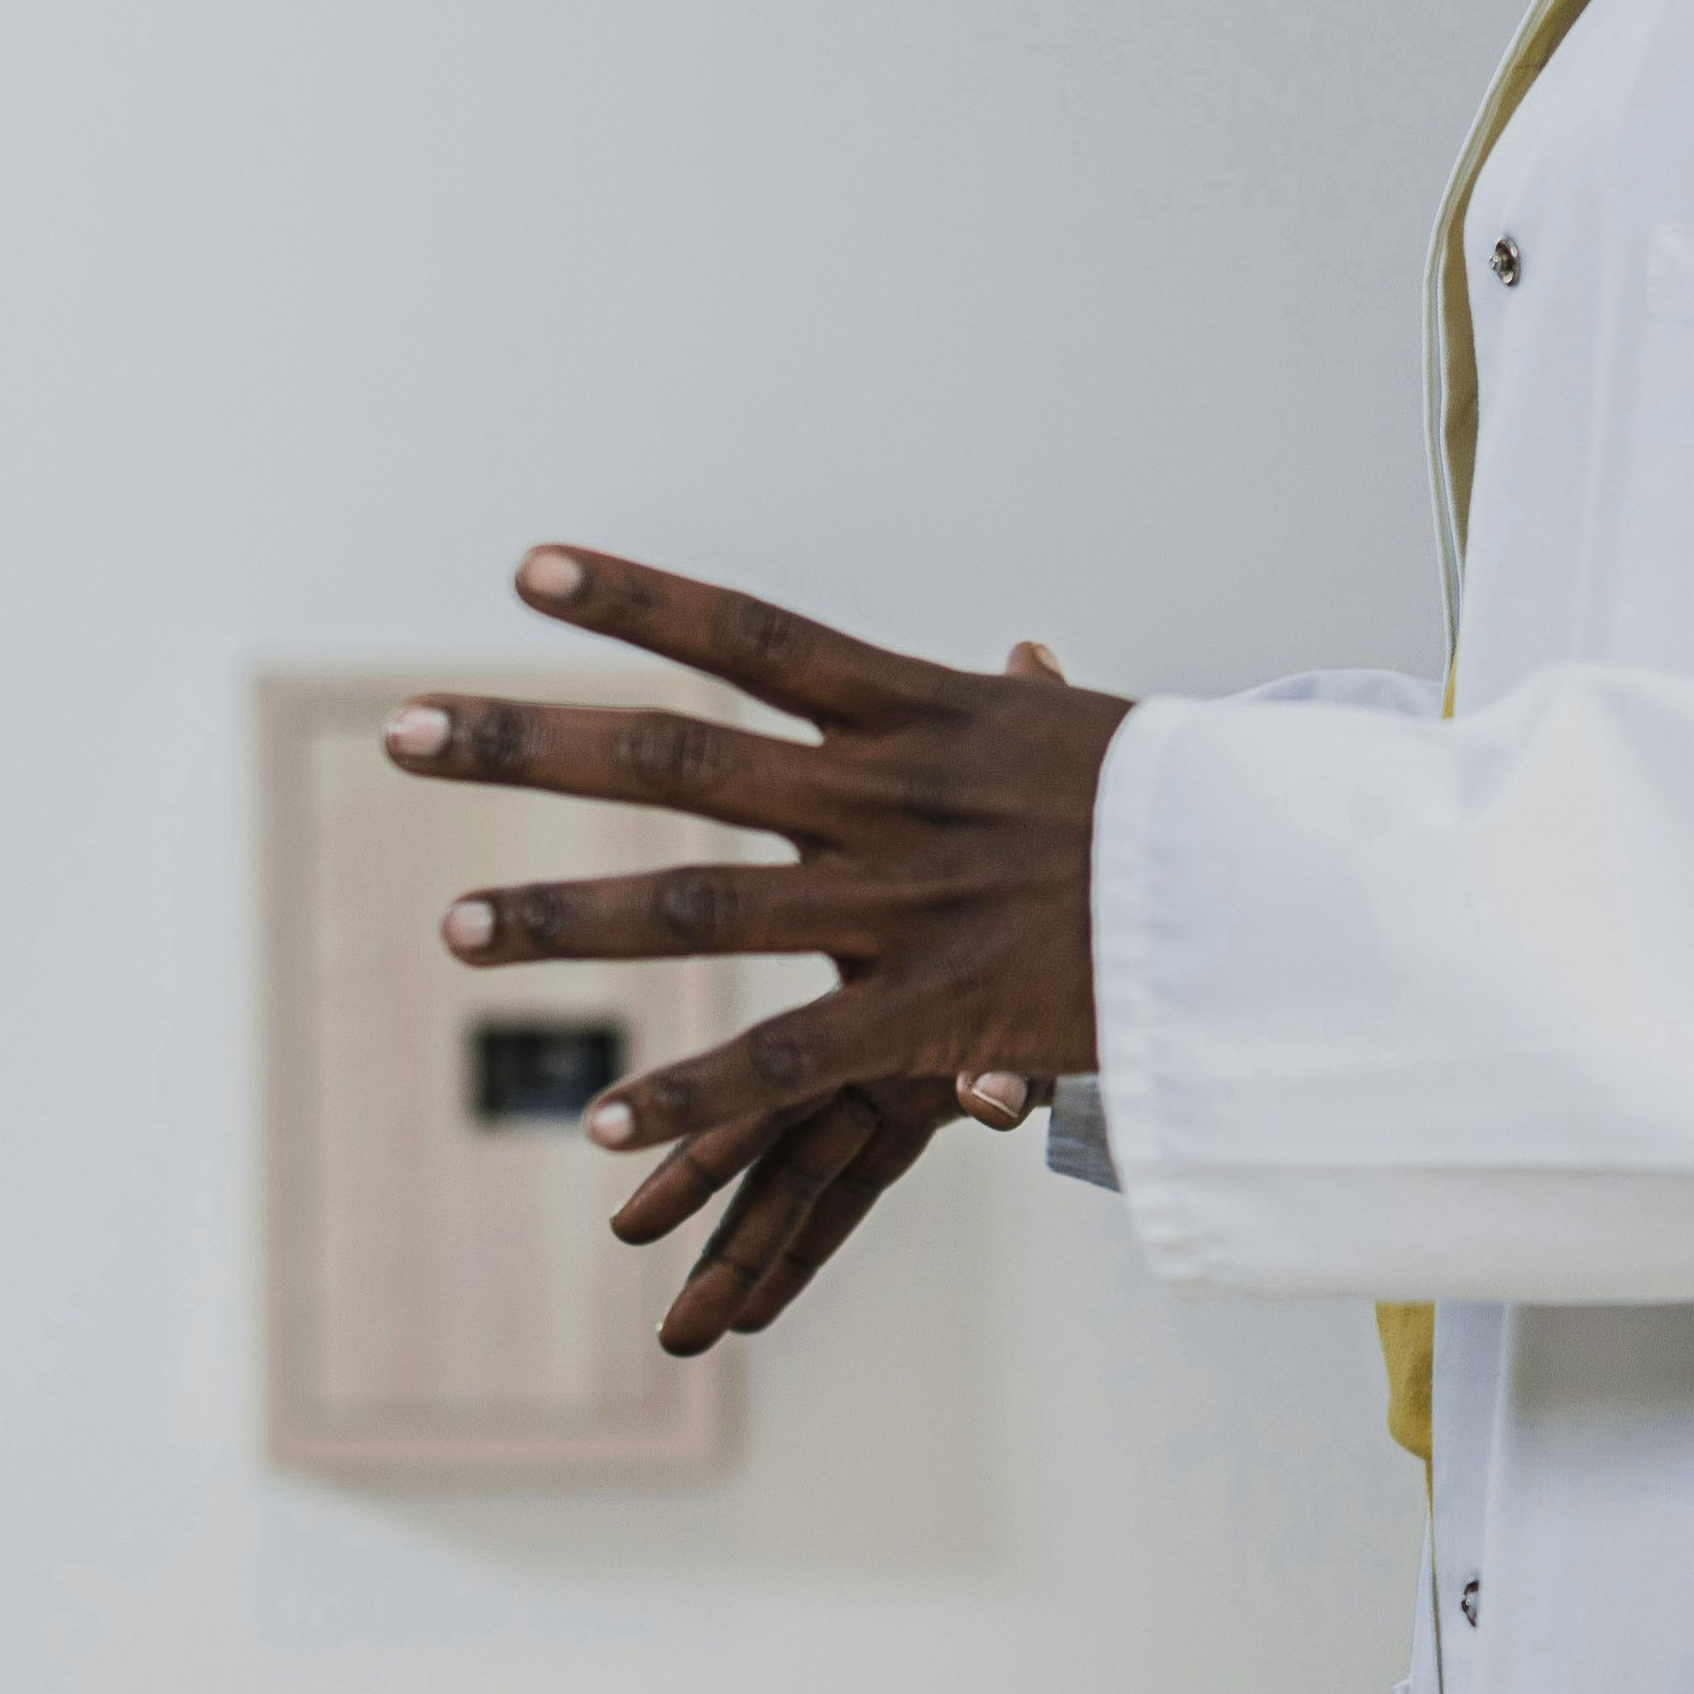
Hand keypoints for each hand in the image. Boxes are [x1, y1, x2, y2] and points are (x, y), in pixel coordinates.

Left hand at [398, 553, 1121, 1352]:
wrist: (1292, 899)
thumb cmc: (1190, 814)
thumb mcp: (1091, 737)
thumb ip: (1019, 706)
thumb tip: (1020, 651)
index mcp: (925, 708)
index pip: (752, 635)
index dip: (634, 599)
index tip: (521, 571)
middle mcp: (891, 791)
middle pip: (679, 752)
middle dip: (530, 744)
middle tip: (402, 736)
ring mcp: (904, 901)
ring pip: (701, 906)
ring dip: (567, 918)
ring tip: (450, 928)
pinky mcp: (937, 1013)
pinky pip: (789, 1057)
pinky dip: (694, 1093)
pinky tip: (601, 1122)